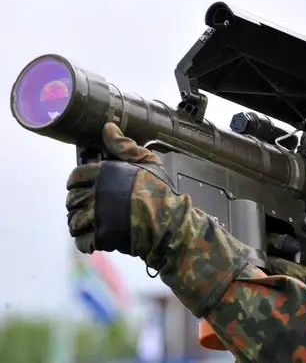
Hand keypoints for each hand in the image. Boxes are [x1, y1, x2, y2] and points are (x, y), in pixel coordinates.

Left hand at [66, 122, 177, 258]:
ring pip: (73, 221)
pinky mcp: (101, 236)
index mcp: (105, 173)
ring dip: (80, 223)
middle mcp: (97, 193)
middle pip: (71, 200)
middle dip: (78, 204)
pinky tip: (96, 237)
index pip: (75, 177)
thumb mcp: (147, 162)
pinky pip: (81, 240)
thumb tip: (108, 128)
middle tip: (90, 207)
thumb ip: (124, 146)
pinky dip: (86, 241)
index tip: (85, 188)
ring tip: (92, 223)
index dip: (78, 183)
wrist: (171, 222)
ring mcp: (98, 216)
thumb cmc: (161, 191)